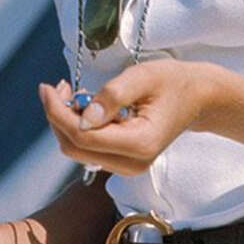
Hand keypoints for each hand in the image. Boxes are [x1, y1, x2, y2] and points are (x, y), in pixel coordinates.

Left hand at [39, 60, 205, 175]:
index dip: (57, 113)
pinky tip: (83, 106)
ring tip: (71, 93)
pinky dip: (77, 127)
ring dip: (65, 122)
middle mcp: (132, 163)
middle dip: (57, 117)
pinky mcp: (123, 162)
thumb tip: (84, 117)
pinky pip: (88, 149)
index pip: (83, 137)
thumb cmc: (172, 82)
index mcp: (139, 144)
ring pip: (78, 151)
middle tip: (57, 87)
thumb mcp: (144, 76)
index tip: (46, 88)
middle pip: (75, 148)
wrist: (197, 98)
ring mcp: (128, 166)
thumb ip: (113, 95)